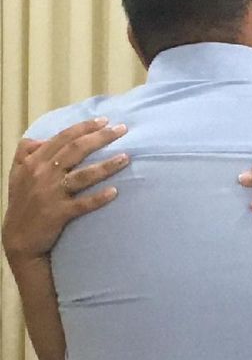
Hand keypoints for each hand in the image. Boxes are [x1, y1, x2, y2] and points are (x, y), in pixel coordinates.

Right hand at [2, 118, 129, 262]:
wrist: (18, 239)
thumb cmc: (22, 203)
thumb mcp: (16, 174)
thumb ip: (25, 152)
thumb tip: (39, 138)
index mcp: (34, 162)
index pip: (63, 138)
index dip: (84, 127)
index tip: (104, 120)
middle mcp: (43, 174)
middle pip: (76, 151)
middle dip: (100, 138)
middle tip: (122, 130)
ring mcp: (51, 194)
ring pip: (82, 175)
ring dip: (106, 166)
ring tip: (126, 158)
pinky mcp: (59, 213)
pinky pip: (82, 204)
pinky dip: (98, 198)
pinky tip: (115, 191)